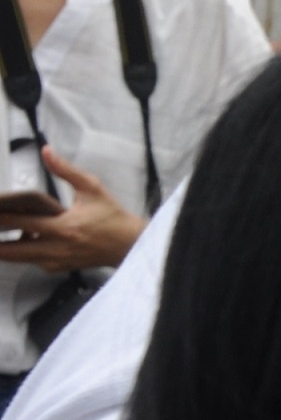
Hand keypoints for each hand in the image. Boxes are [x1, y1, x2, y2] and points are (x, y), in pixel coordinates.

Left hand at [0, 154, 139, 272]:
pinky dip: (23, 253)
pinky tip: (24, 240)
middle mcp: (57, 247)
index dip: (1, 217)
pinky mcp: (58, 267)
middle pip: (11, 250)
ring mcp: (56, 260)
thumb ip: (65, 170)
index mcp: (64, 227)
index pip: (22, 223)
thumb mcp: (91, 188)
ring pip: (18, 259)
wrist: (129, 243)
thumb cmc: (112, 216)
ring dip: (5, 249)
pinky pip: (32, 262)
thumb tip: (47, 152)